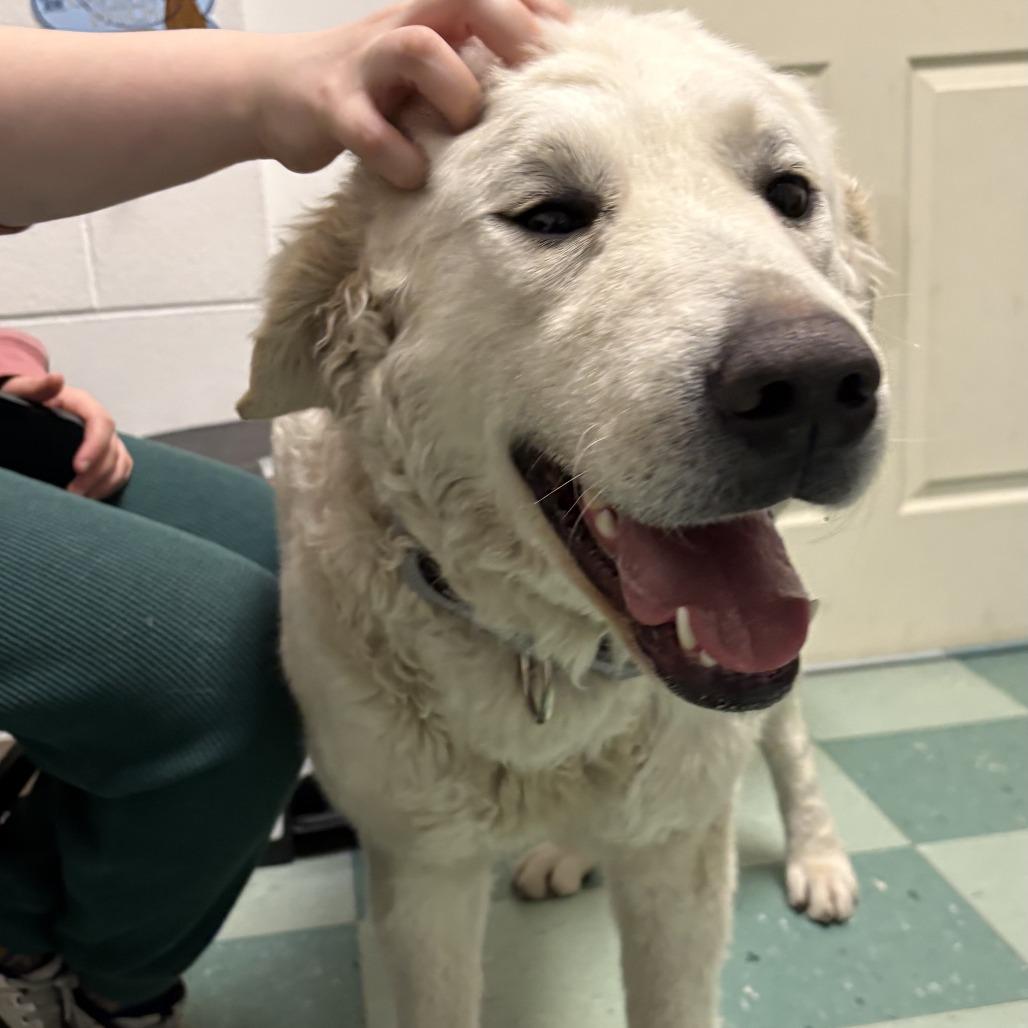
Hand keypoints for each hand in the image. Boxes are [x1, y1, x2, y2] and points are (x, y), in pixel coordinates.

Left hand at [1, 373, 132, 498]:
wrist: (28, 412)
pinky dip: (110, 486)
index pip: (101, 423)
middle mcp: (100, 421)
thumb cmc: (21, 402)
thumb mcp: (22, 391)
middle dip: (95, 474)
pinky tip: (90, 496)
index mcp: (83, 404)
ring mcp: (108, 439)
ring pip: (120, 463)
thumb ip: (36, 387)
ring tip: (78, 499)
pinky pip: (121, 471)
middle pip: (112, 448)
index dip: (95, 446)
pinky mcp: (110, 454)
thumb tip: (57, 378)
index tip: (78, 467)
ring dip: (103, 483)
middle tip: (72, 493)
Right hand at [252, 0, 571, 187]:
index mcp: (435, 15)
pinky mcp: (332, 107)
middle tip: (537, 87)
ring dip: (455, 91)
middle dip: (511, 33)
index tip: (576, 54)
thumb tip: (552, 101)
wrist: (276, 93)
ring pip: (418, 48)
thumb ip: (479, 72)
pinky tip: (414, 175)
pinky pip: (368, 130)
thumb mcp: (430, 71)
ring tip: (464, 128)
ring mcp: (366, 63)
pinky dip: (398, 158)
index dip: (540, 14)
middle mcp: (404, 25)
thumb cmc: (374, 89)